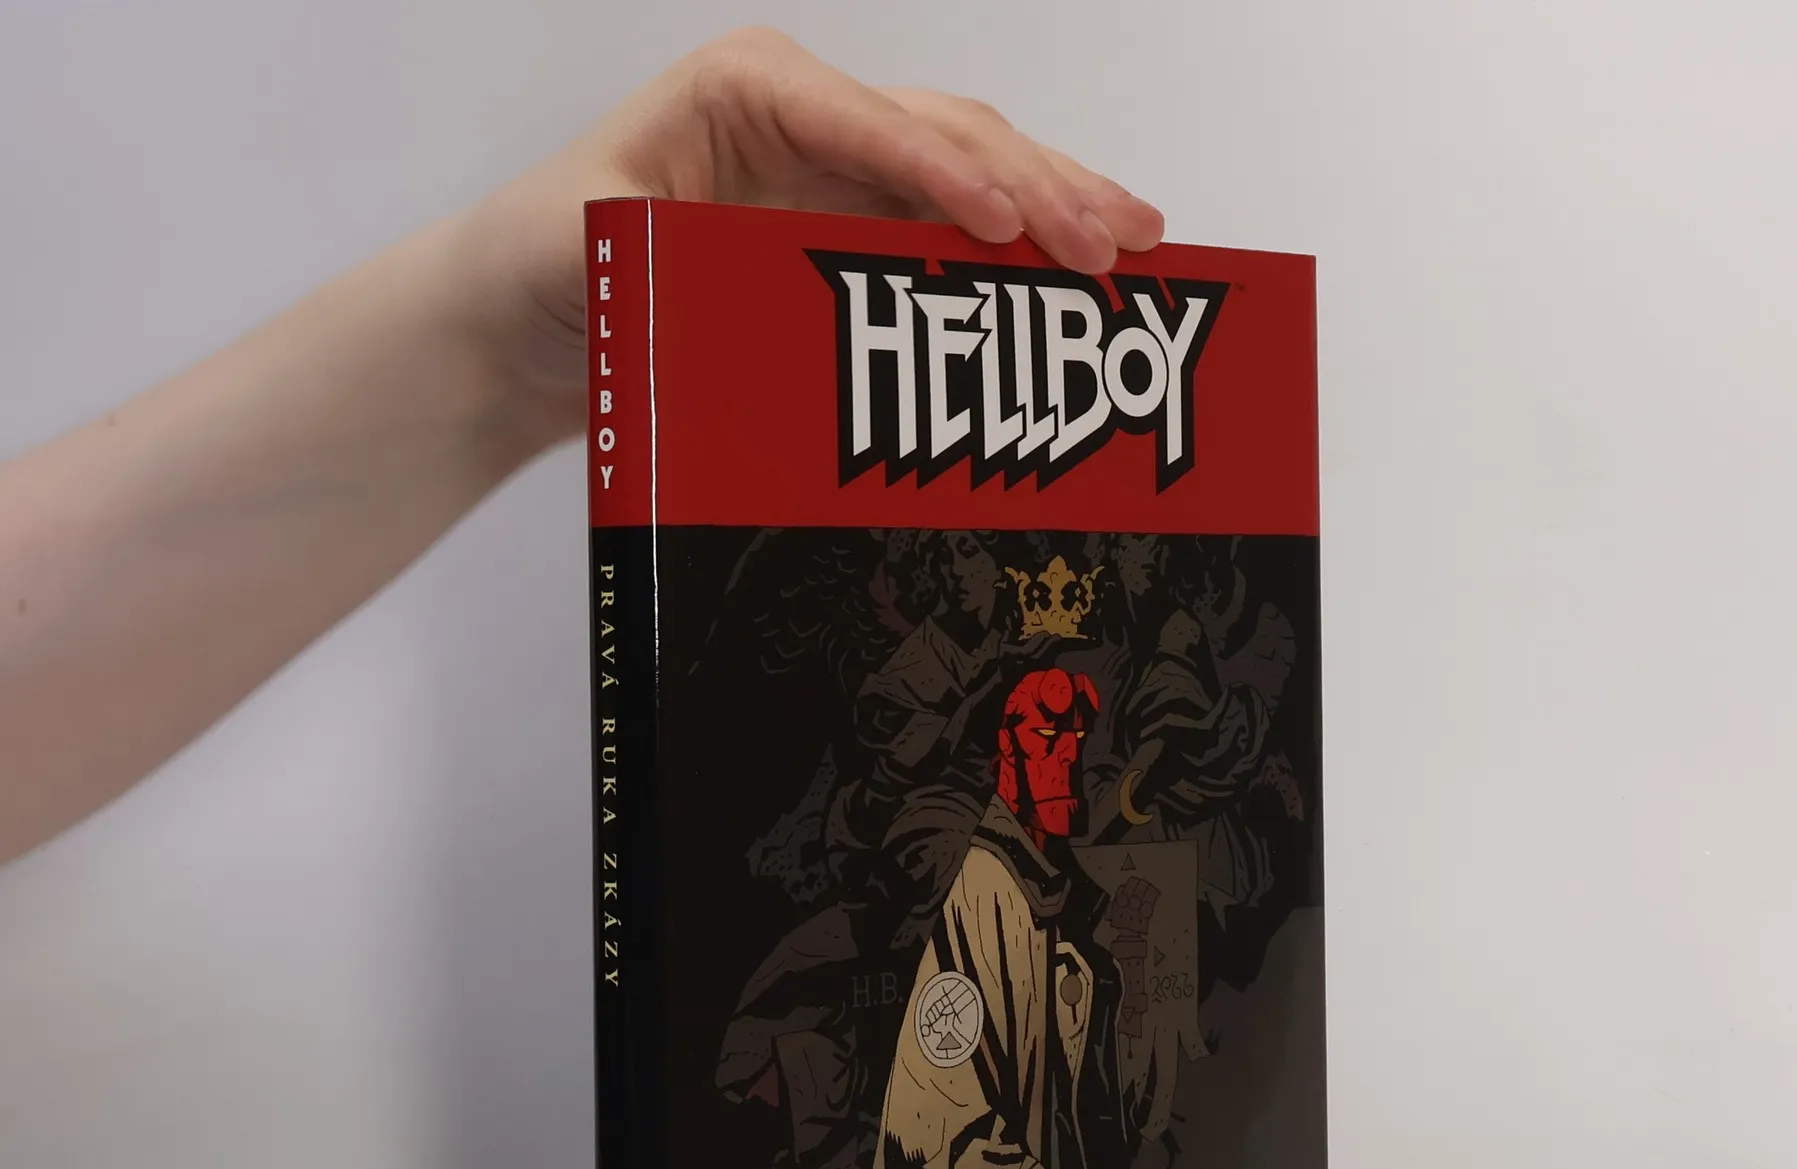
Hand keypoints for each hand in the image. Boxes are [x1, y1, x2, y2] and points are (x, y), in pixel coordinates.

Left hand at [458, 28, 1166, 445]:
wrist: (525, 314)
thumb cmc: (545, 261)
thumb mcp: (588, 242)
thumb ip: (664, 241)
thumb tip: (743, 274)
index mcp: (750, 94)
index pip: (871, 124)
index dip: (944, 172)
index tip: (1006, 221)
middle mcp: (811, 121)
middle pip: (950, 138)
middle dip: (1038, 188)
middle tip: (1114, 243)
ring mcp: (842, 176)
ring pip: (974, 176)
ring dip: (1058, 209)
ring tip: (1139, 245)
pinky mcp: (855, 232)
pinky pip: (954, 235)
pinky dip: (1022, 255)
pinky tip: (1084, 271)